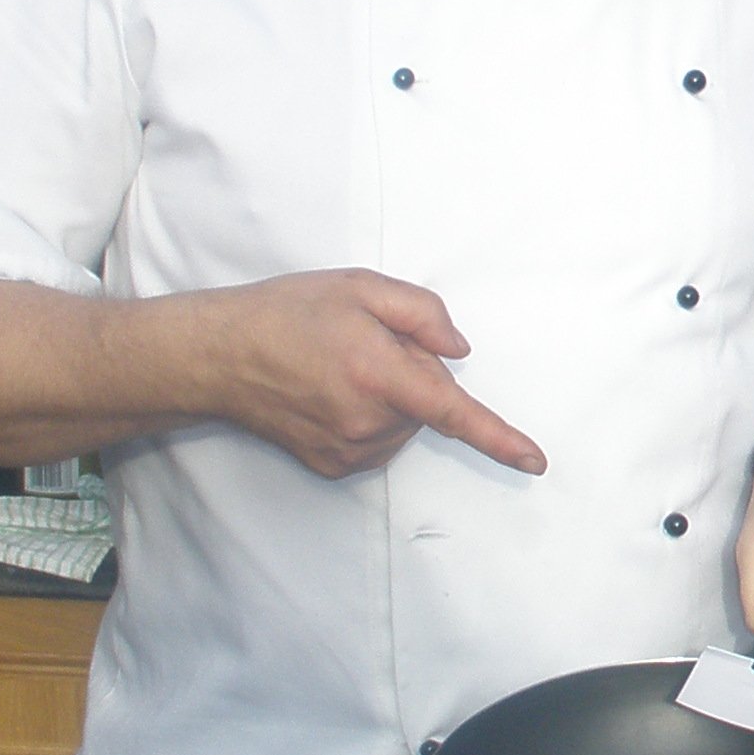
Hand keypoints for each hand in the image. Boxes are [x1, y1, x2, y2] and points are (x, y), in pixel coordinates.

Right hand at [183, 269, 543, 480]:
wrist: (218, 356)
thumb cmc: (287, 314)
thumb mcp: (361, 288)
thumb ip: (422, 313)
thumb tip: (458, 350)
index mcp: (379, 376)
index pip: (454, 413)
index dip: (499, 439)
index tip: (535, 461)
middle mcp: (366, 422)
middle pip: (427, 403)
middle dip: (410, 372)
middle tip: (359, 345)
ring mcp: (347, 450)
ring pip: (404, 423)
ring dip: (389, 396)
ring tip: (337, 367)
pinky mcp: (332, 466)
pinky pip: (378, 440)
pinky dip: (369, 416)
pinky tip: (329, 393)